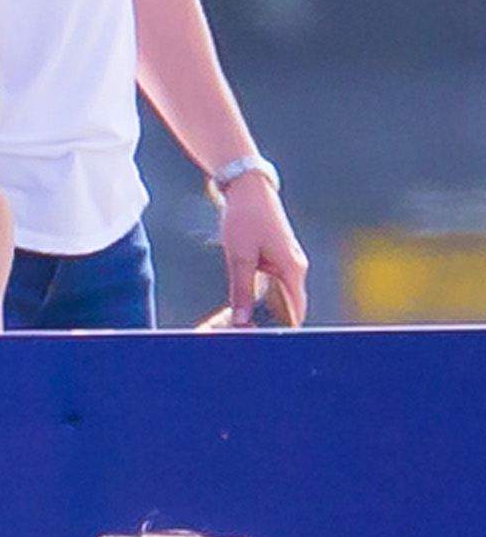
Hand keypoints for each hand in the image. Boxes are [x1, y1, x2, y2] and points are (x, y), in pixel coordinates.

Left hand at [215, 171, 308, 327]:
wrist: (248, 189)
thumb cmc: (246, 218)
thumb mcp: (240, 257)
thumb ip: (242, 290)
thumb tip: (242, 320)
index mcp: (292, 270)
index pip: (296, 311)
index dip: (284, 331)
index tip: (269, 346)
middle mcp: (295, 269)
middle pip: (289, 307)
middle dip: (271, 325)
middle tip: (248, 340)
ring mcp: (286, 264)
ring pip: (279, 298)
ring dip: (264, 313)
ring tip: (241, 327)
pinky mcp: (276, 260)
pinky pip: (272, 287)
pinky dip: (260, 298)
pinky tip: (242, 307)